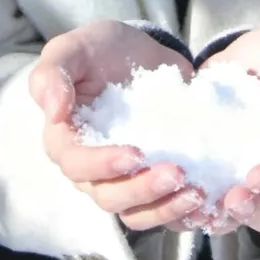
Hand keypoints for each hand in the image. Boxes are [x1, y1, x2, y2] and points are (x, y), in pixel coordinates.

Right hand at [29, 19, 206, 231]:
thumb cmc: (99, 49)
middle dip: (142, 190)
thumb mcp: (74, 47)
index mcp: (64, 139)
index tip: (135, 154)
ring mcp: (122, 179)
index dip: (102, 165)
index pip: (76, 164)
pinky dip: (182, 209)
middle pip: (108, 196)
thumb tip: (53, 112)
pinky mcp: (151, 180)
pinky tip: (206, 199)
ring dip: (166, 207)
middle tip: (177, 172)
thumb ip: (53, 73)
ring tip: (197, 191)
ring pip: (136, 212)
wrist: (141, 50)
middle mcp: (89, 168)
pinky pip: (162, 209)